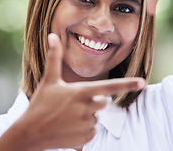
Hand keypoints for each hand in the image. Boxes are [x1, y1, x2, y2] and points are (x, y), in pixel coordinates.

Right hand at [0, 33, 145, 150]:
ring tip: (68, 115)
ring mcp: (86, 124)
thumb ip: (55, 57)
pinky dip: (84, 128)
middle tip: (73, 103)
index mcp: (81, 92)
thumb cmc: (40, 103)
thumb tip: (51, 35)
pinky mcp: (85, 138)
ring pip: (97, 116)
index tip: (142, 82)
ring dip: (87, 115)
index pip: (109, 87)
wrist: (30, 132)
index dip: (127, 84)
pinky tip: (69, 126)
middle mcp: (87, 108)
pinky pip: (93, 130)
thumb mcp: (49, 79)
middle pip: (103, 102)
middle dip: (93, 101)